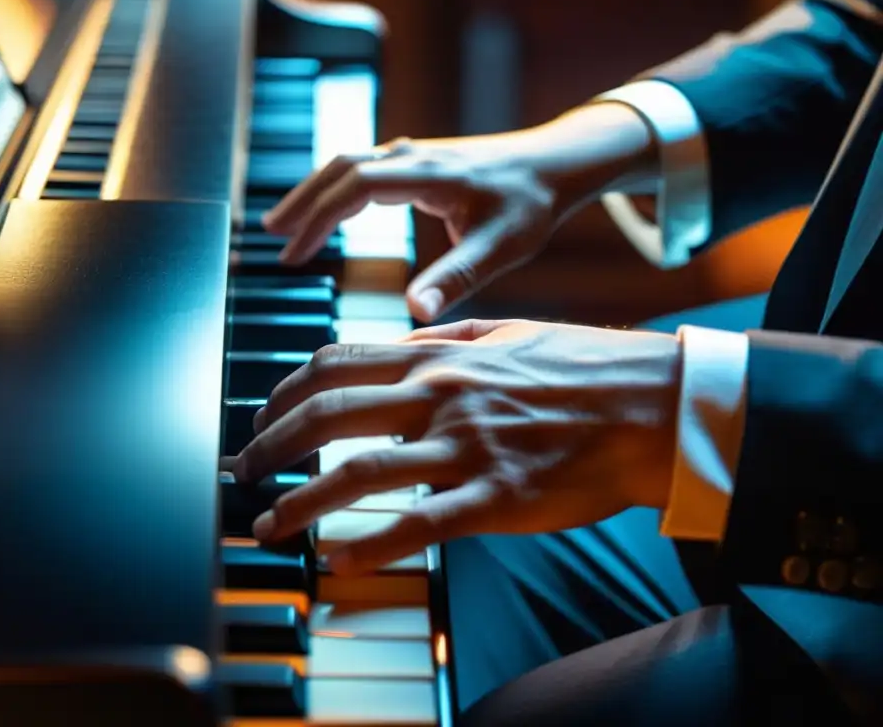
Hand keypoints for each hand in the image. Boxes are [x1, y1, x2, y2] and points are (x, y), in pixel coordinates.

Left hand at [233, 319, 681, 575]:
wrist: (651, 405)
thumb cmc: (583, 367)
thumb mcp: (508, 333)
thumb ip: (449, 338)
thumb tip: (408, 336)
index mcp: (439, 358)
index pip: (336, 364)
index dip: (285, 392)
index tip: (263, 417)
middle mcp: (440, 396)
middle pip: (328, 414)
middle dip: (272, 445)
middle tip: (244, 470)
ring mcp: (465, 447)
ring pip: (359, 471)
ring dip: (300, 502)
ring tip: (268, 524)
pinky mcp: (496, 497)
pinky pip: (418, 525)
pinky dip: (368, 546)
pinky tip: (336, 562)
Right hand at [261, 103, 656, 321]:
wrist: (556, 165)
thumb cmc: (532, 205)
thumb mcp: (500, 248)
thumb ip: (456, 279)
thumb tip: (413, 312)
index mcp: (427, 174)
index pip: (355, 187)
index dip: (318, 218)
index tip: (292, 252)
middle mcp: (413, 156)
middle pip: (339, 169)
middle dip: (302, 202)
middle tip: (271, 237)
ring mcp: (413, 154)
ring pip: (347, 163)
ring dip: (313, 192)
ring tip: (284, 225)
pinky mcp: (417, 160)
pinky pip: (363, 167)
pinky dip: (335, 188)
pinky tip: (327, 212)